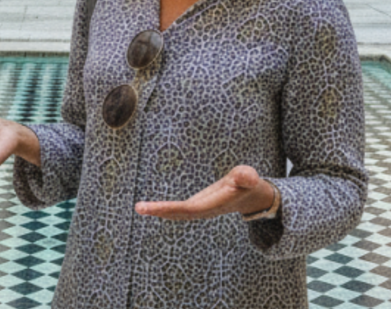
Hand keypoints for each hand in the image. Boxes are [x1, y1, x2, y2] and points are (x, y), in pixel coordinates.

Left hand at [134, 165, 275, 219]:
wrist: (252, 195)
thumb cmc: (249, 184)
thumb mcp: (250, 178)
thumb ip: (247, 178)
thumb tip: (247, 178)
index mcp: (213, 204)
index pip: (189, 208)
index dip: (171, 207)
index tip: (154, 207)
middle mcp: (205, 210)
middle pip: (179, 214)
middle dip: (159, 211)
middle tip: (138, 208)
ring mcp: (201, 209)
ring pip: (177, 213)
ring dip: (159, 211)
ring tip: (140, 207)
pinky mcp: (198, 205)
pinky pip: (179, 210)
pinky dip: (166, 208)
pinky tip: (153, 207)